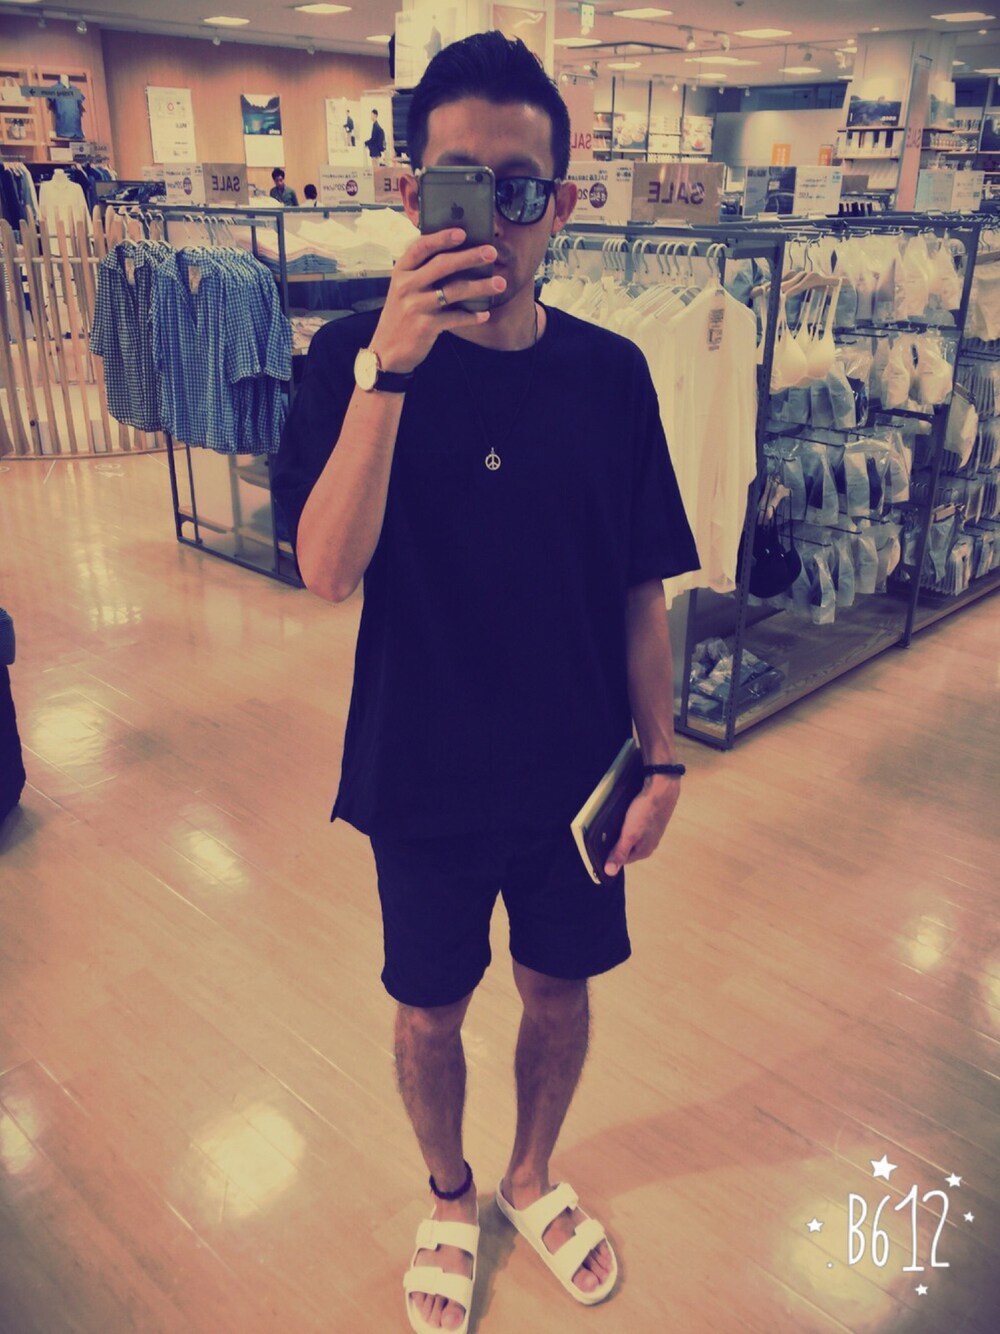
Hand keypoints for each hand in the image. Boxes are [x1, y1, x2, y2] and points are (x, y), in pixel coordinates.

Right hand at [370, 228, 505, 373]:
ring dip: (480, 287)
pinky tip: (484, 314)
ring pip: (454, 291)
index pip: (421, 247)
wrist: (387, 350)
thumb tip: (455, 256)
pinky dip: (472, 316)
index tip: (462, 232)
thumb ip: (421, 273)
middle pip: (442, 265)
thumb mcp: (403, 289)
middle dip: (469, 257)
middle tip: (491, 252)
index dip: (441, 238)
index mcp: (401, 271)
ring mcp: (416, 306)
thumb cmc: (401, 315)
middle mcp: (407, 286)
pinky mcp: (426, 326)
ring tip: (500, 283)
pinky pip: (455, 318)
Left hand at [604, 777, 680, 877]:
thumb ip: (619, 852)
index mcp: (644, 851)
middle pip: (626, 848)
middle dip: (616, 842)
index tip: (599, 846)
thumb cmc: (646, 812)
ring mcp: (651, 832)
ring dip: (622, 832)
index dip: (610, 854)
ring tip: (616, 822)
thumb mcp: (629, 834)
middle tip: (606, 831)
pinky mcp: (651, 820)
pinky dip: (629, 823)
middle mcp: (649, 844)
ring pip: (631, 837)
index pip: (622, 860)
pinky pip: (636, 826)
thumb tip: (610, 872)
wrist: (661, 789)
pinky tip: (627, 815)